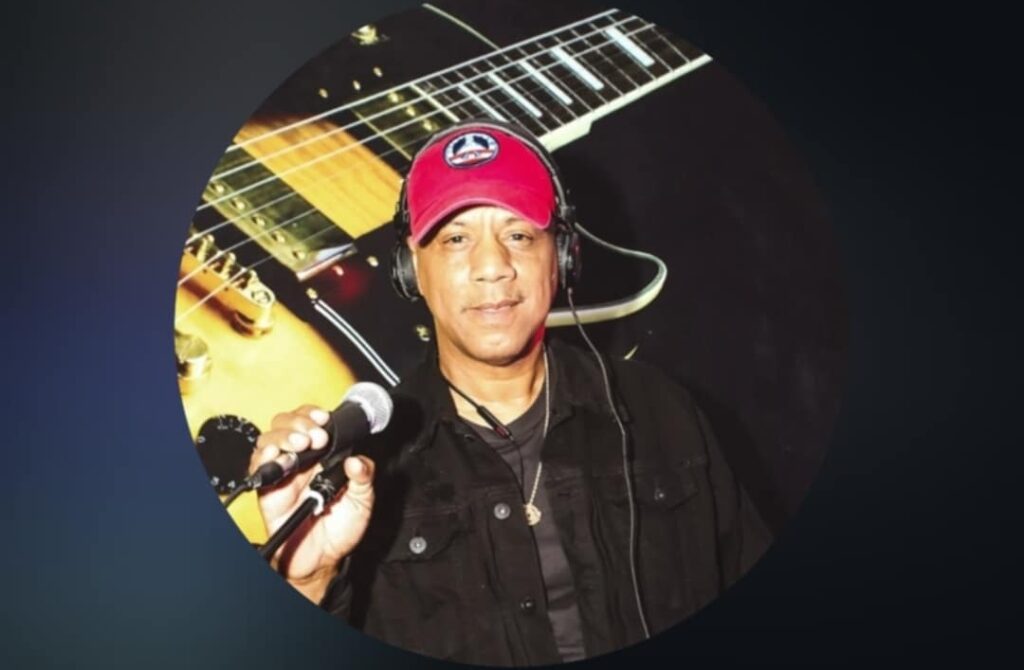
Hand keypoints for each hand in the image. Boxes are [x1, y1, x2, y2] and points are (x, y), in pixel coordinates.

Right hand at [250, 404, 375, 598]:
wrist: (322, 560)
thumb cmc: (340, 530)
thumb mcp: (363, 502)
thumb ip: (364, 478)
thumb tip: (358, 460)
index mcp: (323, 457)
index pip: (311, 422)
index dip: (313, 414)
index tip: (324, 418)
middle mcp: (301, 461)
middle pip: (286, 424)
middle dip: (299, 422)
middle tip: (316, 436)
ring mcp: (283, 474)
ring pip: (270, 439)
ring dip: (284, 436)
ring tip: (301, 445)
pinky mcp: (268, 490)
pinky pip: (258, 467)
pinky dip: (265, 457)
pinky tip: (278, 456)